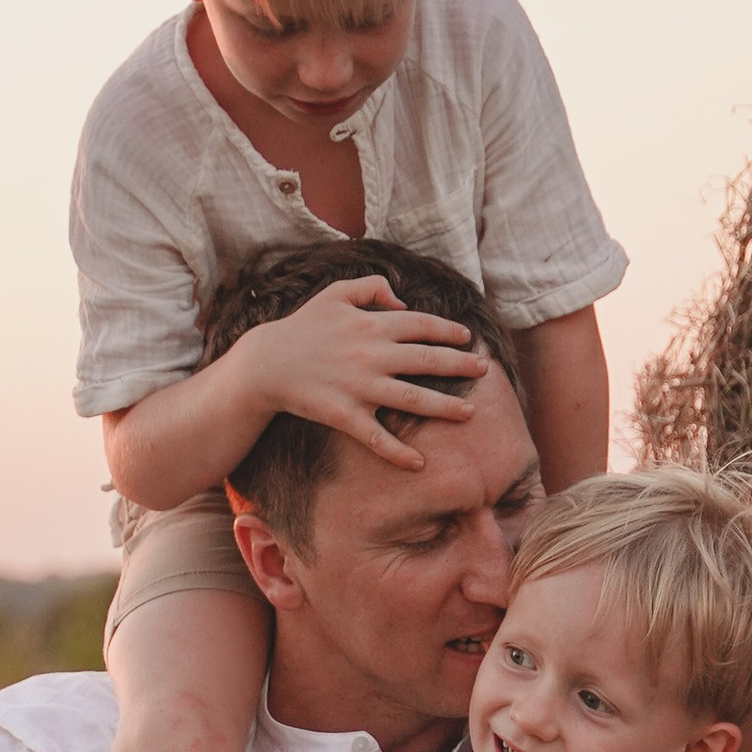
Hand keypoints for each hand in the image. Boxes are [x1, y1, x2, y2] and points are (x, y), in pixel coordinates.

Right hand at [227, 275, 489, 470]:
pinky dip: (398, 452)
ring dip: (445, 408)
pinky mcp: (346, 415)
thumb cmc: (302, 327)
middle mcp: (372, 355)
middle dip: (461, 366)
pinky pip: (377, 437)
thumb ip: (371, 287)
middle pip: (428, 361)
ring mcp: (361, 387)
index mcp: (372, 324)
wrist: (266, 363)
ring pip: (413, 400)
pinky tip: (419, 464)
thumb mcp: (334, 293)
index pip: (422, 326)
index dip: (449, 332)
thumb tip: (403, 301)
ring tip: (470, 413)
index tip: (468, 340)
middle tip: (485, 372)